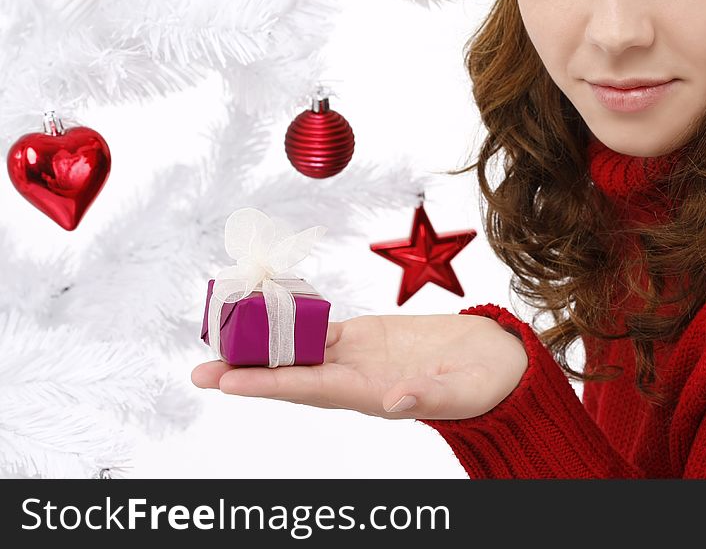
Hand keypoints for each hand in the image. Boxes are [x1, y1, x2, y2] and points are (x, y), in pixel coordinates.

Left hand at [191, 313, 526, 420]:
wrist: (496, 362)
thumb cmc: (482, 384)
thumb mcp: (459, 393)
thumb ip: (427, 396)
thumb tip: (393, 402)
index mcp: (371, 394)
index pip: (310, 389)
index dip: (268, 385)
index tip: (228, 384)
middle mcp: (354, 377)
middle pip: (291, 374)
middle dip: (246, 372)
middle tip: (199, 371)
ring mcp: (359, 355)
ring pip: (300, 349)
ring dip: (261, 346)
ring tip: (221, 339)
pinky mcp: (367, 334)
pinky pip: (323, 327)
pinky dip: (294, 321)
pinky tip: (268, 313)